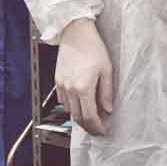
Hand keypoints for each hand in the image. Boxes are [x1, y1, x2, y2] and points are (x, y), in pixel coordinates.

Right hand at [56, 18, 113, 135]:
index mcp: (83, 87)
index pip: (90, 116)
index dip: (96, 127)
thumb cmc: (93, 47)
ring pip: (70, 111)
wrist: (76, 34)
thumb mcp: (107, 68)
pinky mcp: (57, 82)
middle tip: (98, 128)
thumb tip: (108, 109)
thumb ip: (107, 91)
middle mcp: (70, 89)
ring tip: (91, 117)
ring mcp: (62, 86)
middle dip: (88, 126)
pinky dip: (72, 107)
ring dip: (80, 117)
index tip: (103, 131)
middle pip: (78, 117)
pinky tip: (80, 104)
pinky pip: (63, 101)